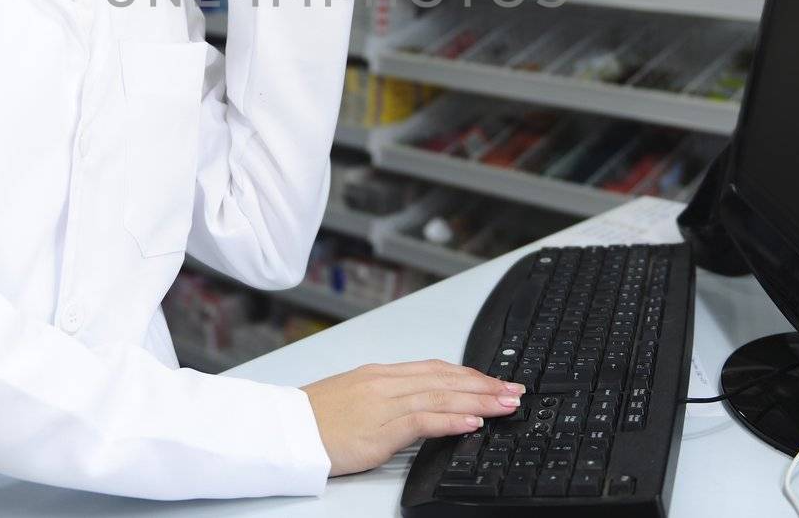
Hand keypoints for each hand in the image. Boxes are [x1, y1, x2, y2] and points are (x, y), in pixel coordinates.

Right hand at [300, 359, 526, 476]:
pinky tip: (473, 421)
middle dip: (484, 384)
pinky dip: (452, 418)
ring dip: (479, 400)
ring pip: (442, 395)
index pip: (435, 369)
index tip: (494, 381)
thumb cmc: (312, 420)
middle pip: (446, 378)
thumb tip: (416, 406)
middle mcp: (385, 383)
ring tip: (506, 404)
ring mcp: (383, 403)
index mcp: (380, 374)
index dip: (469, 374)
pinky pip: (423, 419)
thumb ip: (386, 399)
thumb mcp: (354, 399)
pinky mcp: (379, 428)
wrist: (284, 430)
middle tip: (515, 390)